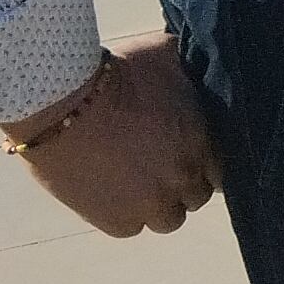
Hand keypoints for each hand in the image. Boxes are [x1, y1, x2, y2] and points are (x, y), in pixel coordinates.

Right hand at [1, 33, 215, 237]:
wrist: (63, 102)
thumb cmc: (116, 73)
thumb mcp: (166, 55)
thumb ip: (190, 69)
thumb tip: (199, 58)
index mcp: (202, 141)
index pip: (220, 168)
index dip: (202, 161)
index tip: (185, 153)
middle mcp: (183, 178)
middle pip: (196, 195)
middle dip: (182, 182)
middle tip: (159, 167)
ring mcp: (151, 204)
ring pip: (168, 219)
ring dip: (158, 204)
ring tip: (137, 184)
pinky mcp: (117, 221)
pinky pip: (132, 227)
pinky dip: (125, 214)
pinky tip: (113, 194)